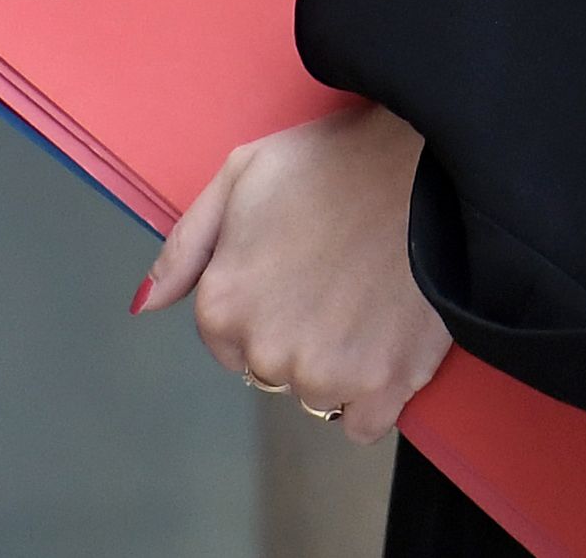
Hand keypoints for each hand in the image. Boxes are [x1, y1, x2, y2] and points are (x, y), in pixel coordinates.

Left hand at [138, 102, 449, 445]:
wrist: (438, 162)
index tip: (303, 275)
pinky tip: (390, 347)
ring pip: (318, 394)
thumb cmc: (340, 160)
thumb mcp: (243, 173)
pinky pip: (364, 425)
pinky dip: (376, 397)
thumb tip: (146, 306)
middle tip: (343, 281)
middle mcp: (265, 351)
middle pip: (273, 371)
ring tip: (375, 304)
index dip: (267, 308)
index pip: (229, 343)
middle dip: (301, 337)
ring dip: (341, 365)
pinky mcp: (384, 385)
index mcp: (223, 305)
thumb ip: (185, 245)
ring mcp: (325, 373)